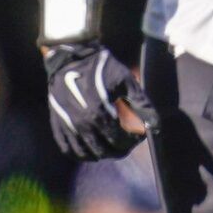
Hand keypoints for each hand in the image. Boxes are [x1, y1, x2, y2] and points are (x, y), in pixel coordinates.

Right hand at [44, 43, 149, 160]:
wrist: (71, 58)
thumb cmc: (102, 69)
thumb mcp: (127, 82)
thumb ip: (142, 105)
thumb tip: (154, 127)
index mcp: (98, 113)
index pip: (121, 141)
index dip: (133, 141)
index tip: (138, 135)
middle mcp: (81, 123)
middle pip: (106, 151)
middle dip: (120, 149)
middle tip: (127, 141)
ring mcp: (67, 126)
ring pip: (88, 154)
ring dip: (103, 153)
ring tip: (111, 144)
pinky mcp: (57, 125)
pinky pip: (69, 150)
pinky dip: (82, 154)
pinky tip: (92, 148)